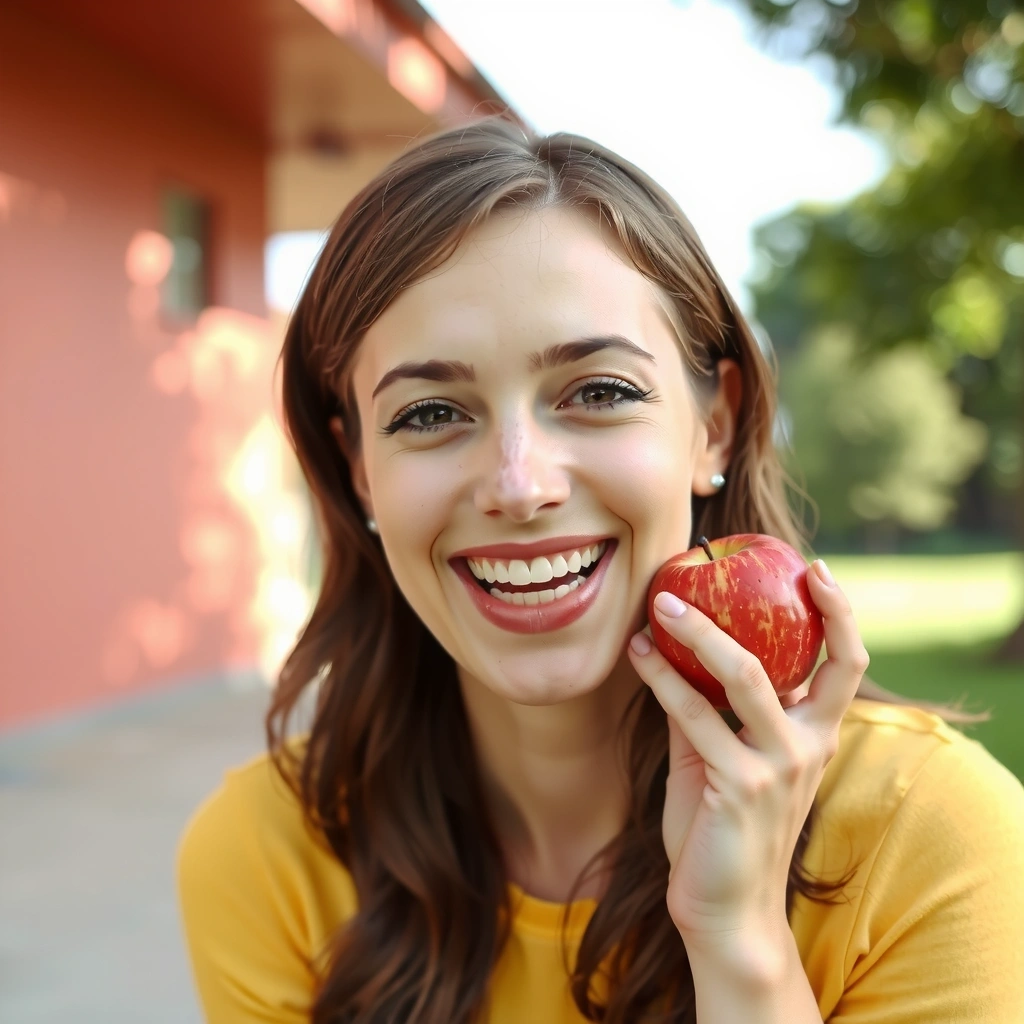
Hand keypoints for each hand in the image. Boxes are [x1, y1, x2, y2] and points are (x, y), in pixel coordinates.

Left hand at [627, 559, 868, 954]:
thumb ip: (709, 711)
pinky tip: (637, 655)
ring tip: (662, 603)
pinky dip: (662, 676)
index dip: (839, 614)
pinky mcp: (741, 785)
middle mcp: (811, 747)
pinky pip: (695, 713)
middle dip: (803, 607)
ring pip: (748, 676)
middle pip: (824, 662)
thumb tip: (674, 655)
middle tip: (743, 567)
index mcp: (816, 735)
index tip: (814, 568)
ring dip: (701, 632)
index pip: (844, 665)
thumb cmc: (722, 828)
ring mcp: (780, 766)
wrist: (725, 908)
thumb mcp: (721, 759)